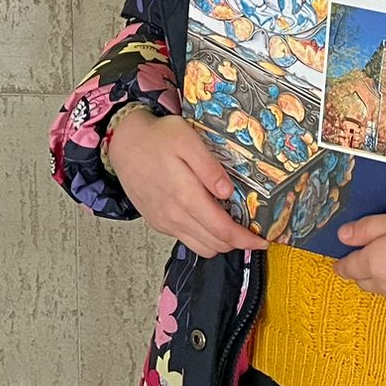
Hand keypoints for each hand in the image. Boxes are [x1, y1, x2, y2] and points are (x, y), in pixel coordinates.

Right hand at [107, 110, 267, 259]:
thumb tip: (228, 192)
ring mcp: (165, 222)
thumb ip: (209, 168)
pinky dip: (203, 237)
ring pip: (201, 248)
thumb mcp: (187, 140)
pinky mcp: (158, 223)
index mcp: (186, 196)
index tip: (263, 239)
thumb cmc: (156, 138)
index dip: (246, 239)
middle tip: (252, 230)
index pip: (223, 231)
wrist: (123, 143)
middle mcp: (175, 216)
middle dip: (238, 242)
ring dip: (221, 242)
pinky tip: (208, 218)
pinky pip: (186, 240)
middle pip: (215, 245)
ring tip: (232, 225)